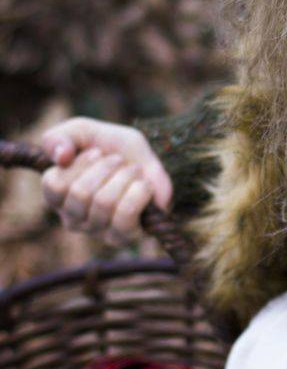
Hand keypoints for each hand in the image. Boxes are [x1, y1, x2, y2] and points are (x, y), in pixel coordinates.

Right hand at [39, 118, 172, 244]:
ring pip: (104, 202)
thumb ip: (61, 136)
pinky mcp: (123, 237)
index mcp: (57, 196)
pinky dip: (139, 192)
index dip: (80, 163)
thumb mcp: (84, 131)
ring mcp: (97, 231)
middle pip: (80, 193)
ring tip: (133, 170)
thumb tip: (60, 156)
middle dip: (106, 167)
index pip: (54, 185)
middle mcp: (72, 218)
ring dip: (125, 176)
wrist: (150, 162)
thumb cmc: (112, 148)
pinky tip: (144, 186)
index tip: (96, 151)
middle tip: (119, 160)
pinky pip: (126, 215)